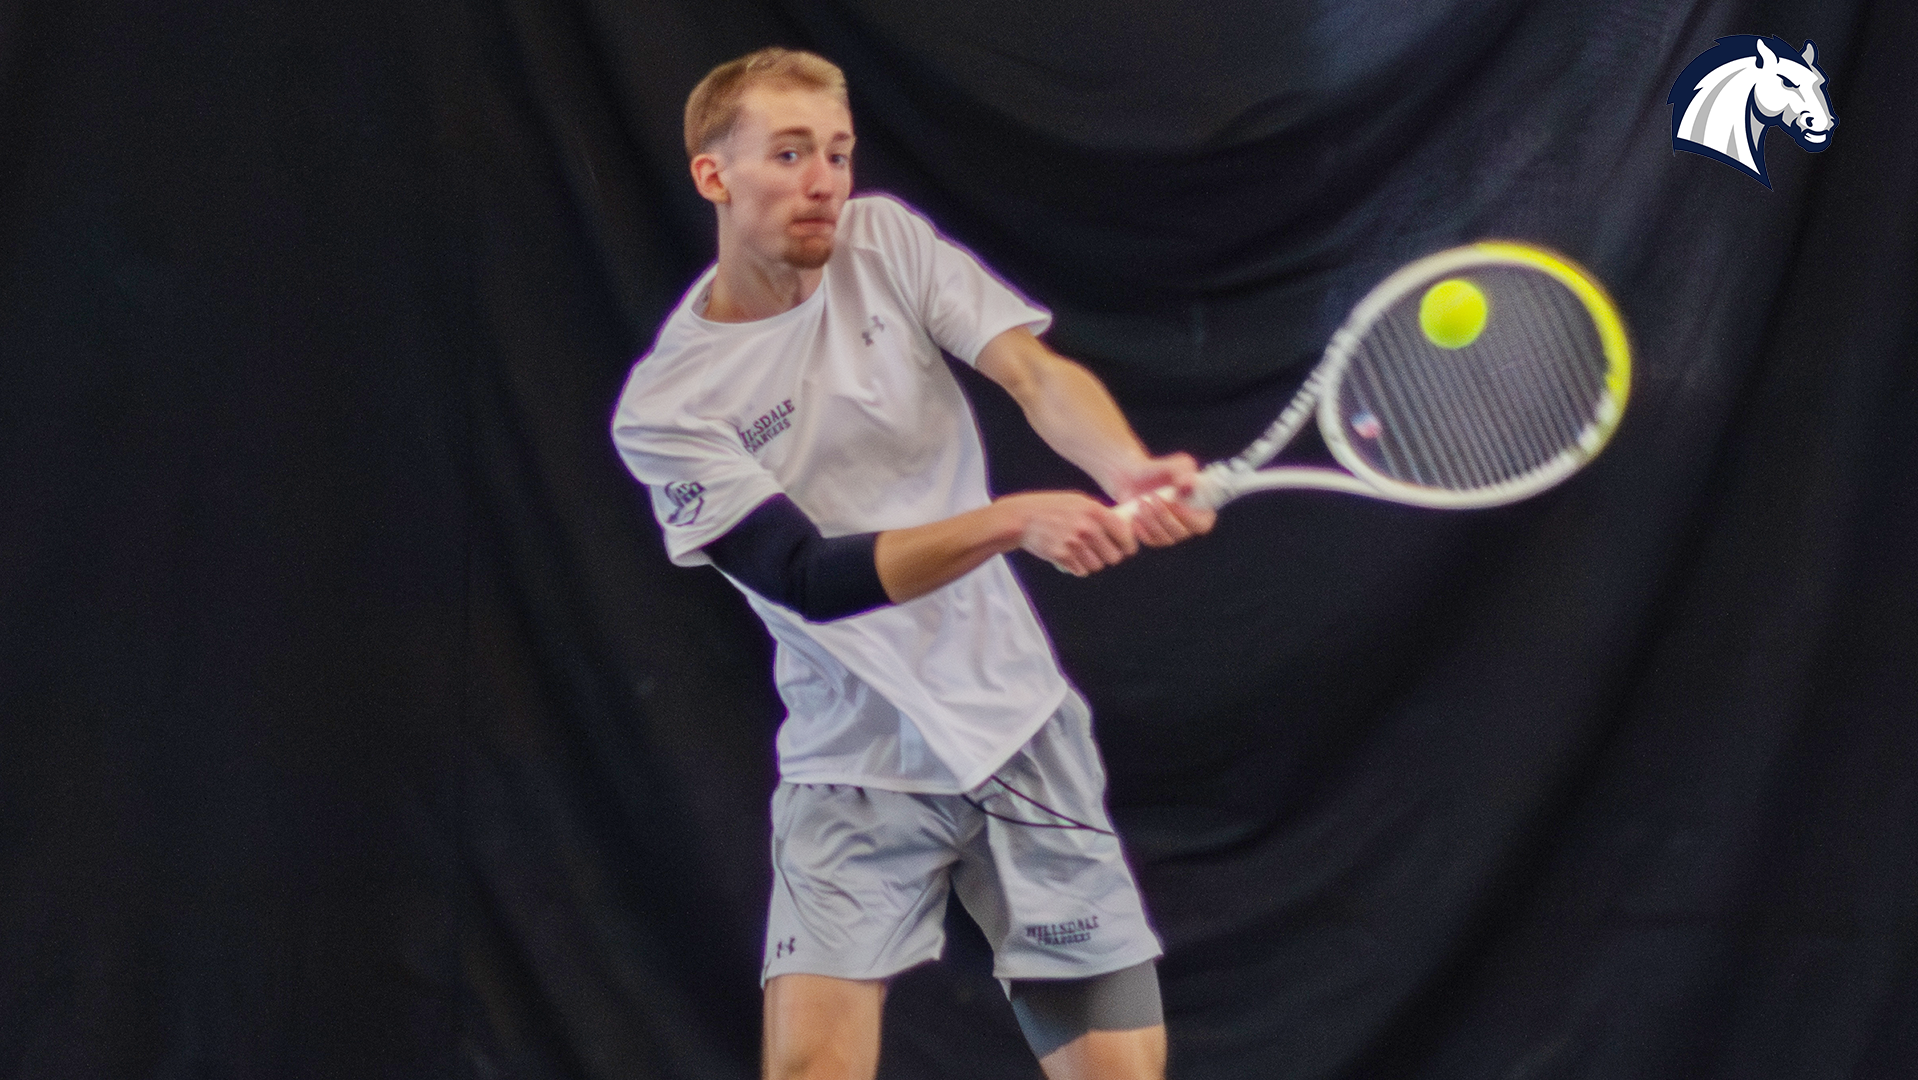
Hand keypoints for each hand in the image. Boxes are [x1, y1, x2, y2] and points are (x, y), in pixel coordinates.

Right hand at [998, 491, 1137, 576]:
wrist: (1022, 518)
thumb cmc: (1051, 507)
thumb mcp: (1078, 501)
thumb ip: (1100, 513)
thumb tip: (1123, 526)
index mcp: (1095, 511)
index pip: (1125, 536)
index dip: (1128, 545)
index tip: (1125, 548)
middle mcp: (1087, 528)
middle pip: (1114, 557)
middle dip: (1109, 556)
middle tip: (1101, 551)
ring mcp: (1074, 543)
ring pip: (1097, 566)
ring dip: (1092, 562)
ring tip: (1082, 552)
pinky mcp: (1062, 557)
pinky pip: (1081, 571)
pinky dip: (1078, 567)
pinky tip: (1070, 556)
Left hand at [1109, 453, 1216, 546]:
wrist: (1134, 477)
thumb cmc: (1161, 470)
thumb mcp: (1176, 465)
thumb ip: (1185, 472)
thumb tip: (1188, 485)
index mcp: (1201, 509)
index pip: (1203, 524)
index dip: (1191, 518)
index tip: (1175, 503)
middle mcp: (1189, 525)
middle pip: (1181, 532)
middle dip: (1165, 515)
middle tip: (1152, 497)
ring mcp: (1172, 534)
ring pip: (1165, 538)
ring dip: (1151, 520)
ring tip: (1141, 501)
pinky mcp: (1155, 538)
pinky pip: (1151, 541)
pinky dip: (1142, 530)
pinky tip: (1136, 515)